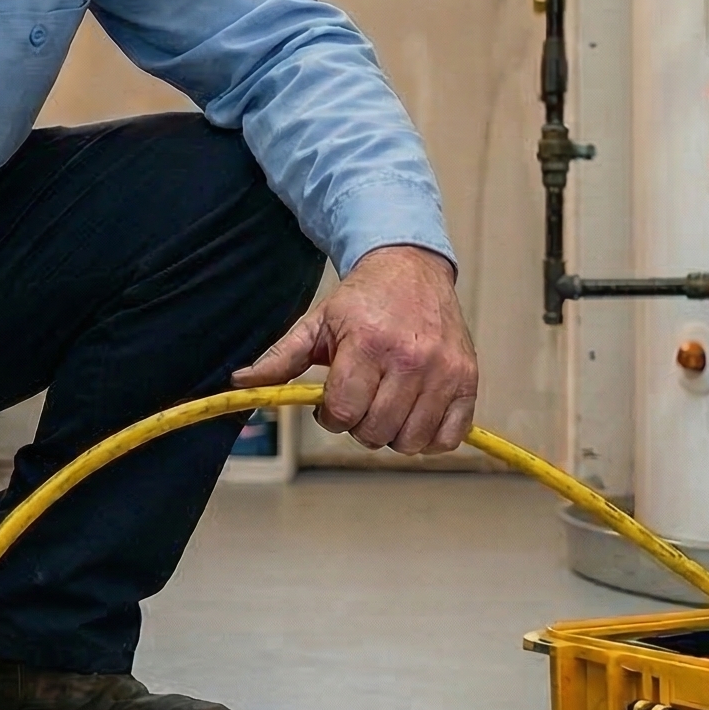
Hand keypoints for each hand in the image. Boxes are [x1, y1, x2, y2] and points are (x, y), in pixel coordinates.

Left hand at [234, 244, 477, 453]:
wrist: (411, 267)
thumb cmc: (363, 299)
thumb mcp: (317, 323)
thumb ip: (281, 358)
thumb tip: (240, 384)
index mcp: (368, 342)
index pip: (344, 413)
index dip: (331, 416)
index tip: (334, 403)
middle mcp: (410, 358)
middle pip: (375, 432)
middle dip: (359, 424)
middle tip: (361, 400)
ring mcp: (444, 371)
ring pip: (410, 441)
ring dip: (392, 434)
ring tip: (387, 405)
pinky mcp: (468, 379)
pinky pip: (449, 437)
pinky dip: (430, 437)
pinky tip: (415, 414)